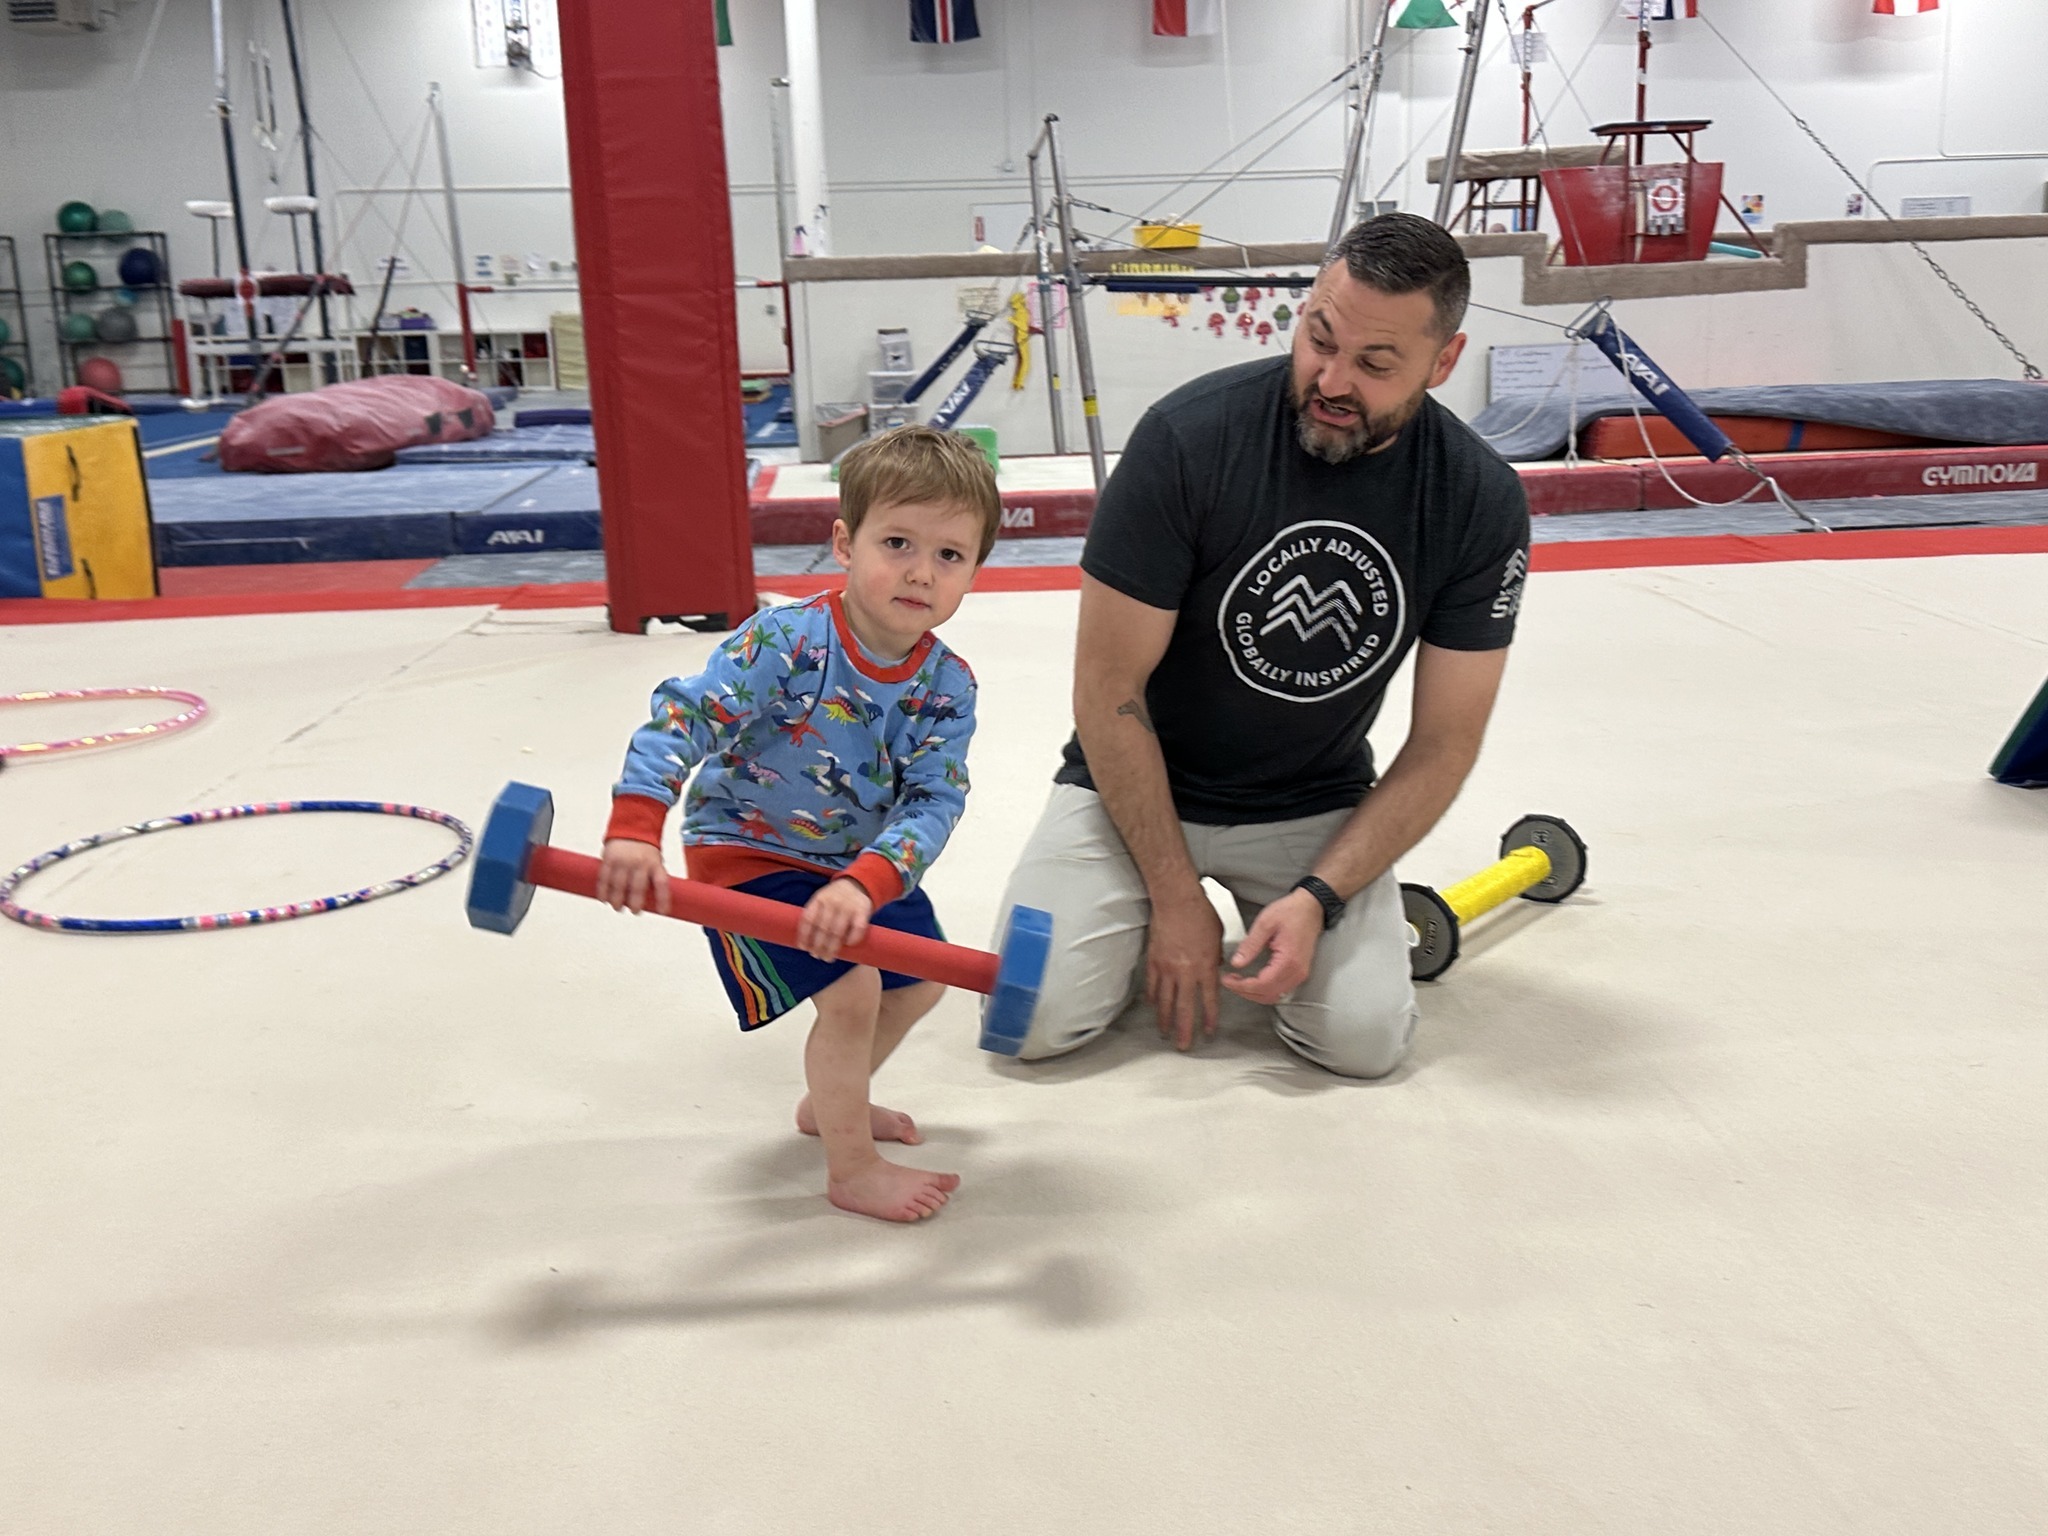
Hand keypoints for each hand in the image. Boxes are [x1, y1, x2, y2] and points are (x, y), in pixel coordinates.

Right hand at [596, 838, 670, 914]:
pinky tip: (604, 899)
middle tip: (634, 911)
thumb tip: (654, 902)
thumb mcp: (656, 860)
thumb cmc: (645, 850)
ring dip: (617, 900)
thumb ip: (653, 878)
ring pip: (618, 886)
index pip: (661, 883)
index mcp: (655, 864)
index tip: (663, 912)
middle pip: (637, 888)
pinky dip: (603, 891)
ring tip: (617, 907)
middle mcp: (639, 863)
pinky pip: (604, 879)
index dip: (663, 899)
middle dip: (635, 904)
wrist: (632, 826)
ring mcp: (623, 861)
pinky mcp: (609, 859)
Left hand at [798, 878, 871, 961]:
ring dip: (832, 948)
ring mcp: (848, 906)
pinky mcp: (863, 910)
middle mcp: (833, 901)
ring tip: (828, 957)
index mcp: (819, 899)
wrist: (856, 884)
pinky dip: (852, 939)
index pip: (809, 919)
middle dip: (818, 946)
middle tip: (817, 956)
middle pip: (823, 928)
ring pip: (838, 931)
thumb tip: (805, 945)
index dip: (805, 936)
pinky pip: (857, 928)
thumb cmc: (834, 899)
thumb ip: (815, 917)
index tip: (804, 948)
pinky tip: (847, 945)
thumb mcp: (821, 900)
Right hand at [1145, 888, 1224, 1050]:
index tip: (1208, 1032)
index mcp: (1206, 967)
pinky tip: (1153, 1006)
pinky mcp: (1153, 960)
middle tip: (1183, 1045)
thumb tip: (1215, 968)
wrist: (1176, 900)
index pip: (1208, 1001)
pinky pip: (1151, 985)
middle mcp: (1186, 971)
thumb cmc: (1200, 913)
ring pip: (1164, 1001)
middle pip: (1183, 1008)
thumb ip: (1217, 957)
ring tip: (1164, 1032)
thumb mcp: (1218, 937)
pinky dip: (1152, 998)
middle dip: (1184, 1030)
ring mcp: (1167, 968)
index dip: (1208, 1019)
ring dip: (1165, 1019)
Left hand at [1221, 889, 1323, 1005]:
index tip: (1227, 980)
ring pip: (1274, 996)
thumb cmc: (1292, 912)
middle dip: (1245, 992)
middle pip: (1267, 995)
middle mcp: (1297, 972)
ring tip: (1238, 982)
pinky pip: (1280, 990)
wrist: (1311, 907)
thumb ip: (1250, 945)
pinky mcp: (1299, 972)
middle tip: (1229, 981)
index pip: (1261, 985)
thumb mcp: (1265, 924)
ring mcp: (1300, 974)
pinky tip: (1253, 981)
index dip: (1241, 986)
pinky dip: (1264, 990)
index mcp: (1288, 961)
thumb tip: (1237, 962)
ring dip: (1254, 993)